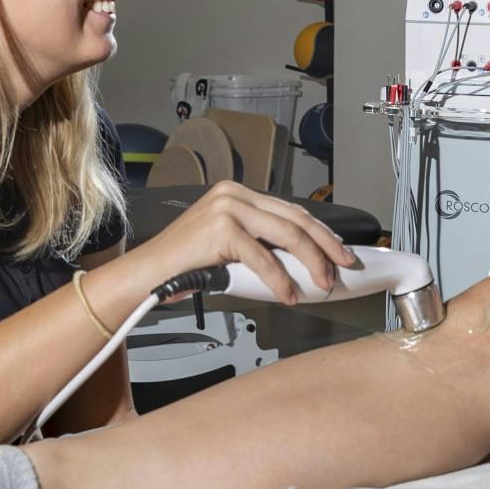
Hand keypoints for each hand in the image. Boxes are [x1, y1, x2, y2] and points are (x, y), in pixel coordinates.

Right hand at [140, 180, 355, 305]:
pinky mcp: (221, 229)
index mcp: (237, 193)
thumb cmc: (185, 264)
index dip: (321, 233)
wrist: (146, 273)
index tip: (340, 252)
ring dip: (311, 263)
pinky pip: (263, 258)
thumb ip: (260, 244)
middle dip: (326, 246)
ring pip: (287, 235)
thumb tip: (302, 262)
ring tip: (321, 284)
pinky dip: (280, 280)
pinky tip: (288, 294)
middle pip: (296, 219)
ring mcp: (227, 208)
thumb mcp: (229, 246)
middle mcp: (234, 194)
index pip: (291, 211)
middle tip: (343, 267)